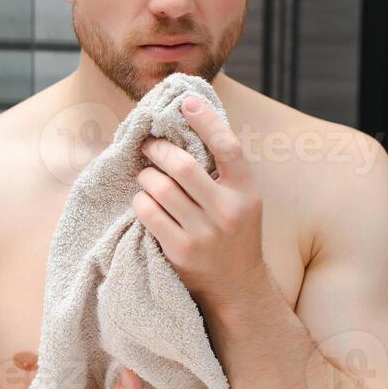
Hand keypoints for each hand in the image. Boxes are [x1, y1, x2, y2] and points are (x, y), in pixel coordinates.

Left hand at [134, 95, 266, 308]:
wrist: (237, 285)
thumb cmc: (233, 232)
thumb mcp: (241, 200)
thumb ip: (222, 171)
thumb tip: (189, 125)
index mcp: (247, 192)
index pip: (228, 146)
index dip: (207, 120)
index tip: (187, 102)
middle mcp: (228, 211)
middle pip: (183, 165)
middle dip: (158, 150)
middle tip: (149, 146)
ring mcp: (204, 233)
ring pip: (160, 187)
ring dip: (146, 176)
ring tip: (146, 176)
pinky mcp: (181, 251)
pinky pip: (147, 212)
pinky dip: (140, 201)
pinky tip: (145, 201)